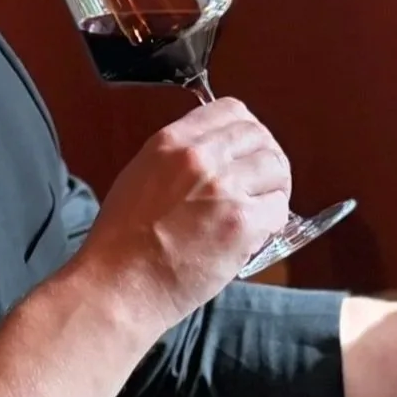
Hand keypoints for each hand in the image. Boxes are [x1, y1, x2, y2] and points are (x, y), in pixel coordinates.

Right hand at [77, 98, 290, 327]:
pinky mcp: (241, 224)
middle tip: (264, 182)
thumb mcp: (140, 176)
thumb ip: (178, 158)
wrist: (118, 287)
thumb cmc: (121, 243)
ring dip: (275, 188)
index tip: (248, 148)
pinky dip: (274, 221)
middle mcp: (200, 158)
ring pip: (276, 169)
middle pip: (259, 137)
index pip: (231, 109)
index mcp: (171, 142)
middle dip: (268, 158)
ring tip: (263, 209)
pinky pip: (278, 210)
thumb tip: (216, 155)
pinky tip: (258, 234)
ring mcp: (223, 189)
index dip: (248, 129)